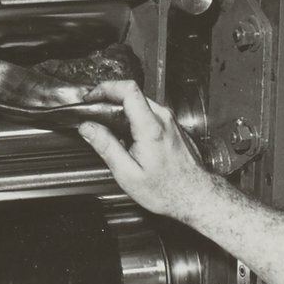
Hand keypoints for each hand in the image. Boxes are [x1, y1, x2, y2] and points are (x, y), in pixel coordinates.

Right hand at [75, 80, 221, 224]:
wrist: (194, 195)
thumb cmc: (167, 190)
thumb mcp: (128, 173)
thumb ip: (106, 147)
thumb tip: (88, 128)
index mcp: (151, 128)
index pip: (128, 90)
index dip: (105, 88)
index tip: (92, 97)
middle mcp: (164, 119)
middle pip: (132, 95)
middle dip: (110, 100)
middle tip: (95, 114)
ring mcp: (171, 122)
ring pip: (141, 103)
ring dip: (122, 111)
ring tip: (110, 128)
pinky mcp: (173, 127)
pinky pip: (151, 114)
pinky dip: (135, 118)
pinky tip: (129, 136)